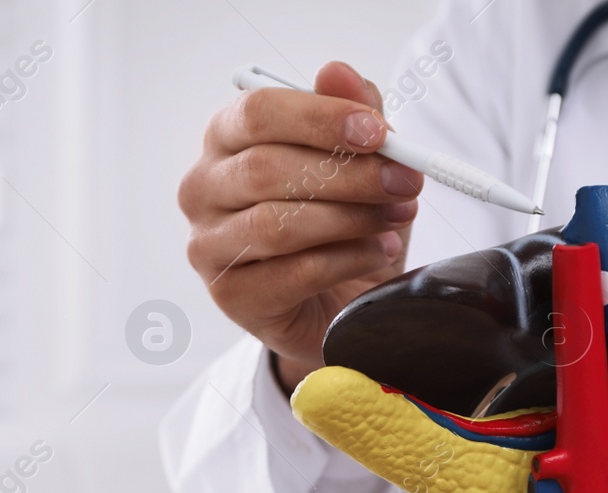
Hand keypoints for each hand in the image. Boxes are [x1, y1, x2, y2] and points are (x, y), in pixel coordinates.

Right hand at [177, 61, 421, 390]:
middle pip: (266, 168)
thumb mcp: (356, 162)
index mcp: (225, 139)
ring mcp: (209, 246)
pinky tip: (380, 251)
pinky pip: (294, 273)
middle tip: (404, 180)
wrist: (333, 304)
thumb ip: (350, 115)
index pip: (257, 113)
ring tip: (396, 218)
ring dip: (351, 218)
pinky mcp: (231, 296)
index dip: (320, 118)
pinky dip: (348, 260)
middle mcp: (204, 188)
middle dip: (348, 174)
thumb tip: (339, 73)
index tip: (378, 132)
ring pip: (277, 224)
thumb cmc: (337, 224)